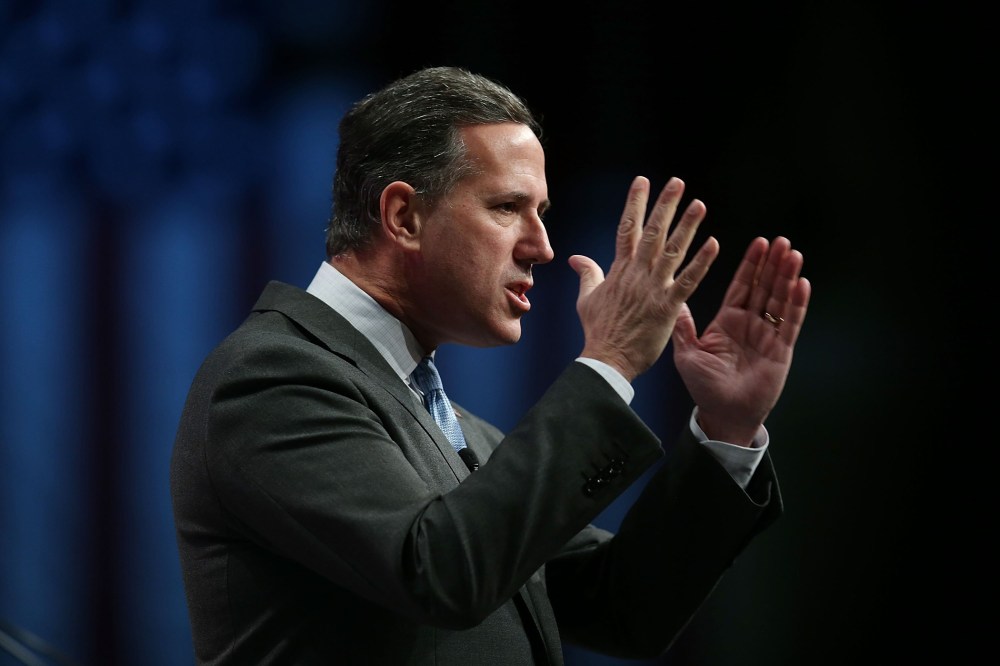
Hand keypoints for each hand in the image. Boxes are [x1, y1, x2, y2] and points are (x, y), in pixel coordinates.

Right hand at [569, 176, 719, 381]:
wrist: (606, 359)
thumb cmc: (599, 331)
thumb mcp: (587, 299)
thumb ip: (587, 274)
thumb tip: (575, 258)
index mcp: (619, 270)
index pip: (627, 229)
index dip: (635, 203)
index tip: (642, 181)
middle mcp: (636, 274)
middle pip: (652, 232)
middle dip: (664, 205)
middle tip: (677, 182)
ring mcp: (652, 289)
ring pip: (672, 251)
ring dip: (687, 226)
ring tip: (699, 204)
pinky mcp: (667, 307)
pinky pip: (687, 280)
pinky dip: (701, 263)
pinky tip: (714, 244)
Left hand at [672, 236, 811, 445]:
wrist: (723, 414)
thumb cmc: (704, 387)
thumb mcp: (687, 353)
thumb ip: (683, 327)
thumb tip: (673, 299)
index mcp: (728, 321)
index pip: (742, 286)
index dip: (751, 265)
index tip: (760, 242)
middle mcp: (750, 324)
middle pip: (764, 287)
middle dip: (772, 264)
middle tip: (781, 241)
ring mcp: (767, 335)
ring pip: (780, 300)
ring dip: (787, 277)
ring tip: (793, 254)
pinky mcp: (781, 350)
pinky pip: (790, 323)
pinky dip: (797, 304)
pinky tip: (802, 284)